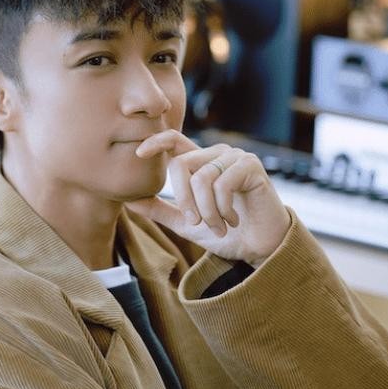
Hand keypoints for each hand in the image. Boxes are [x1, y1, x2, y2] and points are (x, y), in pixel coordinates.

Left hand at [126, 130, 290, 265]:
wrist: (260, 247)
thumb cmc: (226, 233)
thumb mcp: (186, 224)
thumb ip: (159, 210)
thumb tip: (127, 200)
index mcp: (200, 163)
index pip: (174, 141)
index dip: (155, 142)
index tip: (139, 154)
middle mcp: (216, 154)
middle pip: (181, 165)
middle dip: (185, 201)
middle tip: (198, 223)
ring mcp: (235, 157)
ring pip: (201, 178)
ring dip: (207, 211)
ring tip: (219, 225)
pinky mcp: (251, 166)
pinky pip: (222, 183)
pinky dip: (223, 208)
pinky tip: (233, 219)